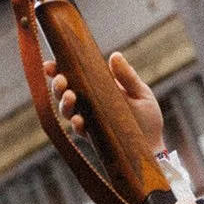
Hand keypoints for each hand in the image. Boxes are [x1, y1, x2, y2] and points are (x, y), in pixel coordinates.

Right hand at [48, 51, 165, 152]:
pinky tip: (79, 119)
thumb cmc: (147, 118)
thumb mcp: (140, 93)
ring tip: (70, 96)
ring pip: (67, 112)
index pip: (72, 76)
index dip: (57, 70)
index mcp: (96, 88)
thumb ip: (128, 77)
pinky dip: (77, 124)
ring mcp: (89, 121)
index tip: (49, 64)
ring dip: (64, 104)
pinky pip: (80, 130)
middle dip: (57, 86)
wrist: (154, 147)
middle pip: (64, 93)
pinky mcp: (93, 137)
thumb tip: (114, 56)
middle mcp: (88, 105)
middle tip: (61, 80)